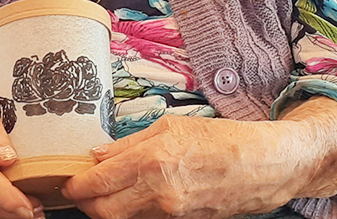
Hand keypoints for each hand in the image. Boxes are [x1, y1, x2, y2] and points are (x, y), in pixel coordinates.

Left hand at [61, 114, 311, 218]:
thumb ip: (130, 143)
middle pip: (102, 211)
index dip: (75, 186)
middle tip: (84, 189)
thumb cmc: (224, 139)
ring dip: (109, 208)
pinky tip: (138, 196)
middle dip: (87, 203)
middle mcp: (158, 192)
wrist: (267, 166)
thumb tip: (98, 154)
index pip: (95, 184)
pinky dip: (135, 211)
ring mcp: (171, 213)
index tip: (70, 181)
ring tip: (110, 190)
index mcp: (152, 160)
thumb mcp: (173, 126)